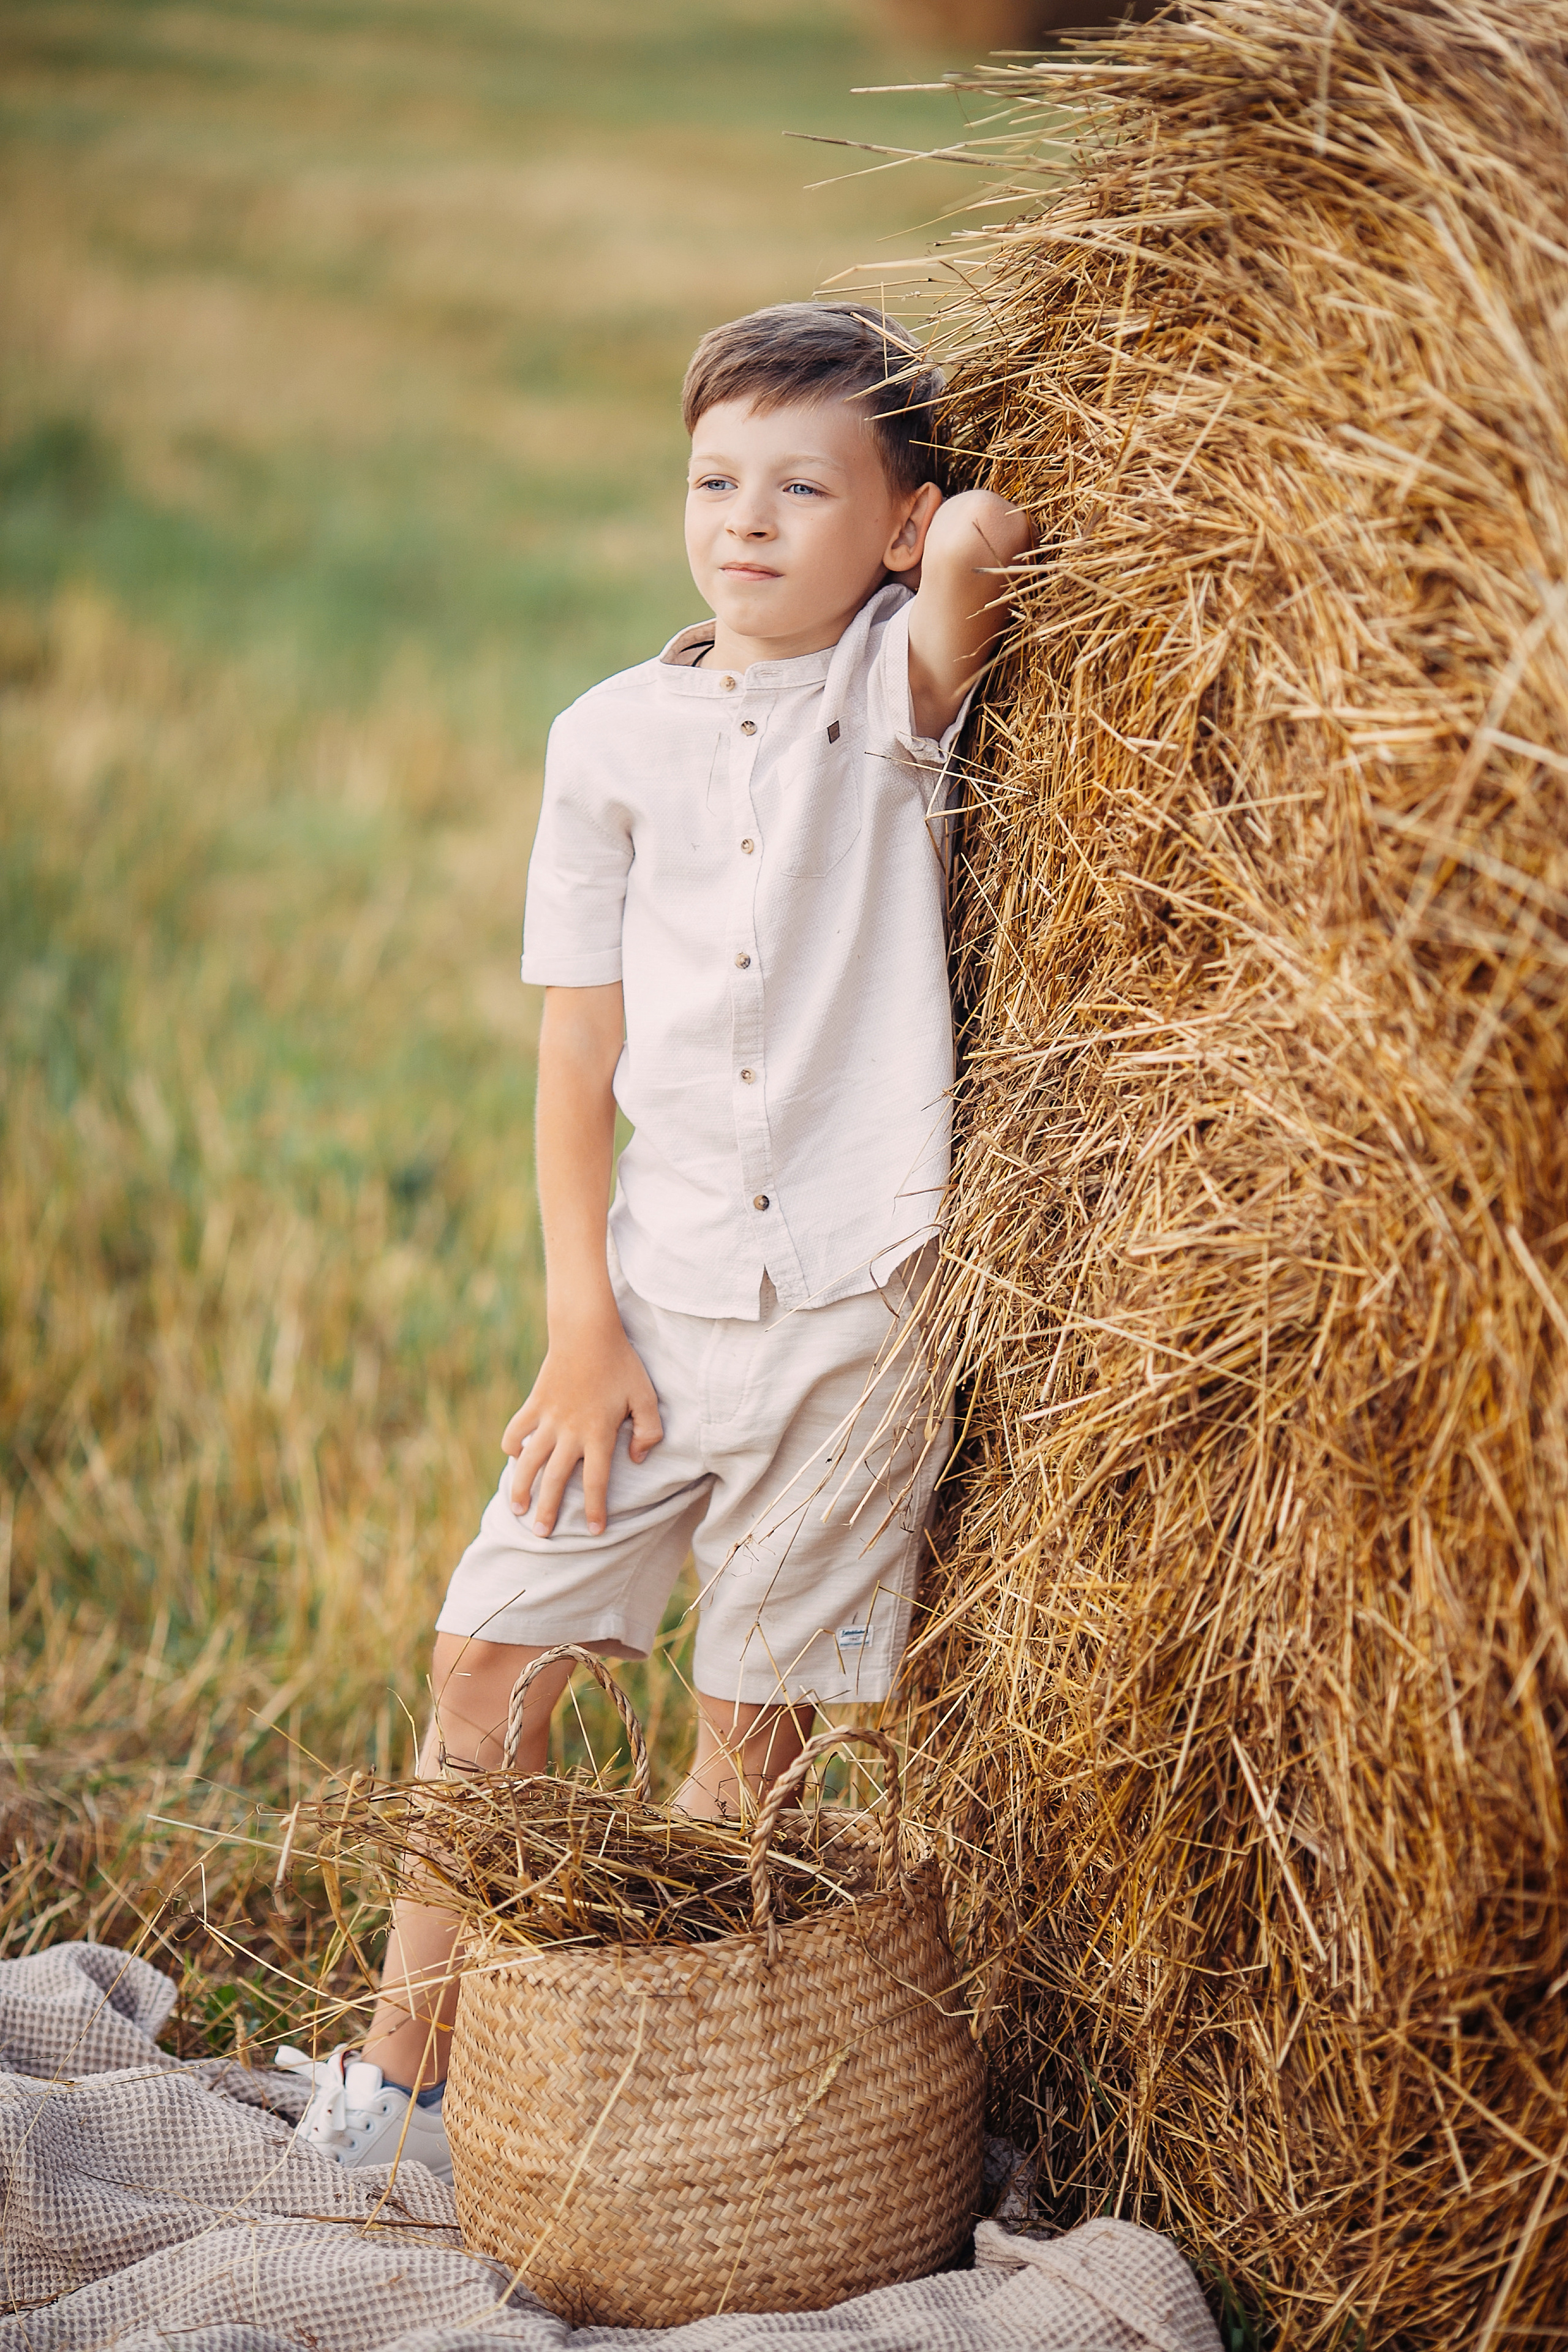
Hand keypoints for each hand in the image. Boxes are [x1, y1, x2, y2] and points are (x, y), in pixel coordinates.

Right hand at [501, 1318, 662, 1536]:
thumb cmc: (622, 1364)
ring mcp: (548, 1418)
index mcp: (599, 1434)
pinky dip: (512, 1444)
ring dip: (521, 1487)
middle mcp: (570, 1431)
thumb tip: (638, 1459)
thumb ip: (649, 1431)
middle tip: (542, 1535)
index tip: (593, 1531)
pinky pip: (517, 1429)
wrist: (587, 1331)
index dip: (594, 1509)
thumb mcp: (647, 1397)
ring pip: (529, 1461)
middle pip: (555, 1480)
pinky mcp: (534, 1403)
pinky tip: (513, 1457)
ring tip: (517, 1509)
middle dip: (548, 1511)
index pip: (596, 1481)